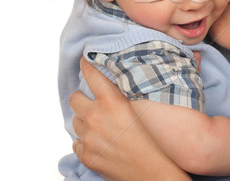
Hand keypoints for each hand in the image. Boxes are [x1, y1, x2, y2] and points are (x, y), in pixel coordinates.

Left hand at [70, 58, 189, 180]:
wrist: (153, 172)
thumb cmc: (154, 142)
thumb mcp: (142, 109)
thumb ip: (126, 95)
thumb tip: (116, 83)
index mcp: (112, 102)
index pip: (90, 74)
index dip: (86, 64)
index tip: (84, 60)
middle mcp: (96, 117)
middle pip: (75, 97)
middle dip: (82, 97)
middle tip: (93, 100)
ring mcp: (88, 138)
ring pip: (75, 120)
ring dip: (84, 120)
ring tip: (101, 125)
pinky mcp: (86, 155)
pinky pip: (77, 142)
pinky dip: (85, 140)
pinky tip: (101, 141)